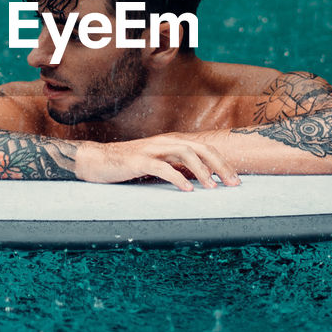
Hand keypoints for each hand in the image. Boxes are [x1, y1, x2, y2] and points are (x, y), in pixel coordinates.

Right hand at [74, 135, 240, 191]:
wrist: (96, 160)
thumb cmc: (127, 164)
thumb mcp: (156, 162)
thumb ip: (175, 165)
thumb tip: (199, 179)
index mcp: (171, 143)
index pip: (204, 149)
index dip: (222, 163)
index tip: (235, 180)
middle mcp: (165, 142)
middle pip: (200, 148)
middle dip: (220, 166)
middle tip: (233, 184)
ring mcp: (152, 149)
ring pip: (185, 154)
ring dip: (201, 171)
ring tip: (211, 188)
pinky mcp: (139, 160)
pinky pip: (162, 167)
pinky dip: (177, 177)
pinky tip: (187, 189)